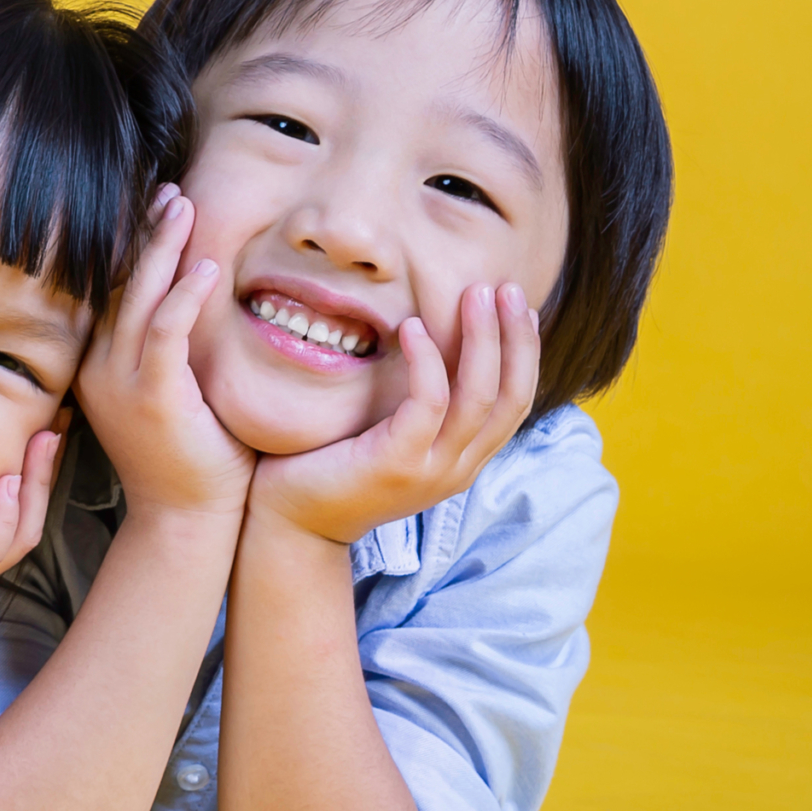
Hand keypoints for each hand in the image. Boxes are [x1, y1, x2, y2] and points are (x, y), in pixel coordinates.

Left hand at [0, 428, 64, 648]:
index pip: (14, 508)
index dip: (33, 468)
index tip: (44, 421)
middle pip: (28, 518)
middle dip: (45, 470)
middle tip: (58, 423)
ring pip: (19, 534)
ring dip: (34, 486)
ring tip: (43, 443)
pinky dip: (2, 517)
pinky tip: (8, 485)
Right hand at [81, 185, 254, 520]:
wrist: (187, 519)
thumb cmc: (190, 458)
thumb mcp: (167, 394)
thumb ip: (166, 350)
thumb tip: (184, 302)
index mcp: (98, 365)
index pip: (108, 290)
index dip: (129, 244)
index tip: (154, 207)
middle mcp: (100, 368)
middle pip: (117, 281)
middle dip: (145, 231)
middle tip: (169, 191)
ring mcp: (121, 382)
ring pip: (138, 296)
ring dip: (163, 247)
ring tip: (184, 205)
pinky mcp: (154, 396)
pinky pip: (166, 331)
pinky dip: (184, 295)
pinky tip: (206, 266)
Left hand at [249, 282, 538, 545]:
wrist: (289, 524)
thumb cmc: (328, 467)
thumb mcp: (387, 435)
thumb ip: (416, 405)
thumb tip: (428, 341)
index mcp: (461, 460)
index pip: (515, 402)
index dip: (523, 351)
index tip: (517, 305)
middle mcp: (457, 468)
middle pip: (511, 397)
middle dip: (516, 337)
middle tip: (507, 286)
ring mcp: (430, 470)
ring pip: (479, 397)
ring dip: (482, 339)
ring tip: (474, 293)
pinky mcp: (396, 465)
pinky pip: (428, 404)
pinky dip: (426, 361)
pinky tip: (412, 326)